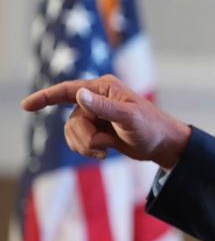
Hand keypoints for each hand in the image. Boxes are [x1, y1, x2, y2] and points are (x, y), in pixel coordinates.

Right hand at [20, 74, 190, 168]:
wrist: (162, 145)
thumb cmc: (151, 128)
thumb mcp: (129, 118)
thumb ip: (104, 107)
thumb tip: (79, 94)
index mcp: (104, 88)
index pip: (67, 90)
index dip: (45, 97)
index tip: (26, 106)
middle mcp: (96, 98)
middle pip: (70, 119)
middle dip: (84, 137)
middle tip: (104, 145)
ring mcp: (95, 114)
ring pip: (72, 132)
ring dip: (85, 146)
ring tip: (106, 150)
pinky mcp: (96, 129)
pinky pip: (77, 141)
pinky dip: (87, 150)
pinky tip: (105, 152)